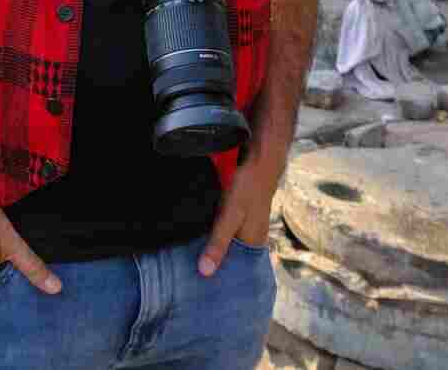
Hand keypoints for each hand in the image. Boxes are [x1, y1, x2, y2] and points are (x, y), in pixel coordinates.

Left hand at [198, 152, 282, 277]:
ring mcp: (246, 226)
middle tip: (187, 276)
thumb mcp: (231, 215)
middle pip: (230, 259)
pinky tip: (198, 235)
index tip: (198, 289)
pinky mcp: (238, 215)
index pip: (235, 271)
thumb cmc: (248, 187)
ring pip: (226, 244)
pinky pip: (224, 231)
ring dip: (211, 249)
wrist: (261, 159)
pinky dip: (213, 235)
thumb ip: (219, 242)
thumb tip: (205, 272)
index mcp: (253, 245)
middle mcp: (252, 239)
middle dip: (212, 265)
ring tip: (188, 259)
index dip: (219, 279)